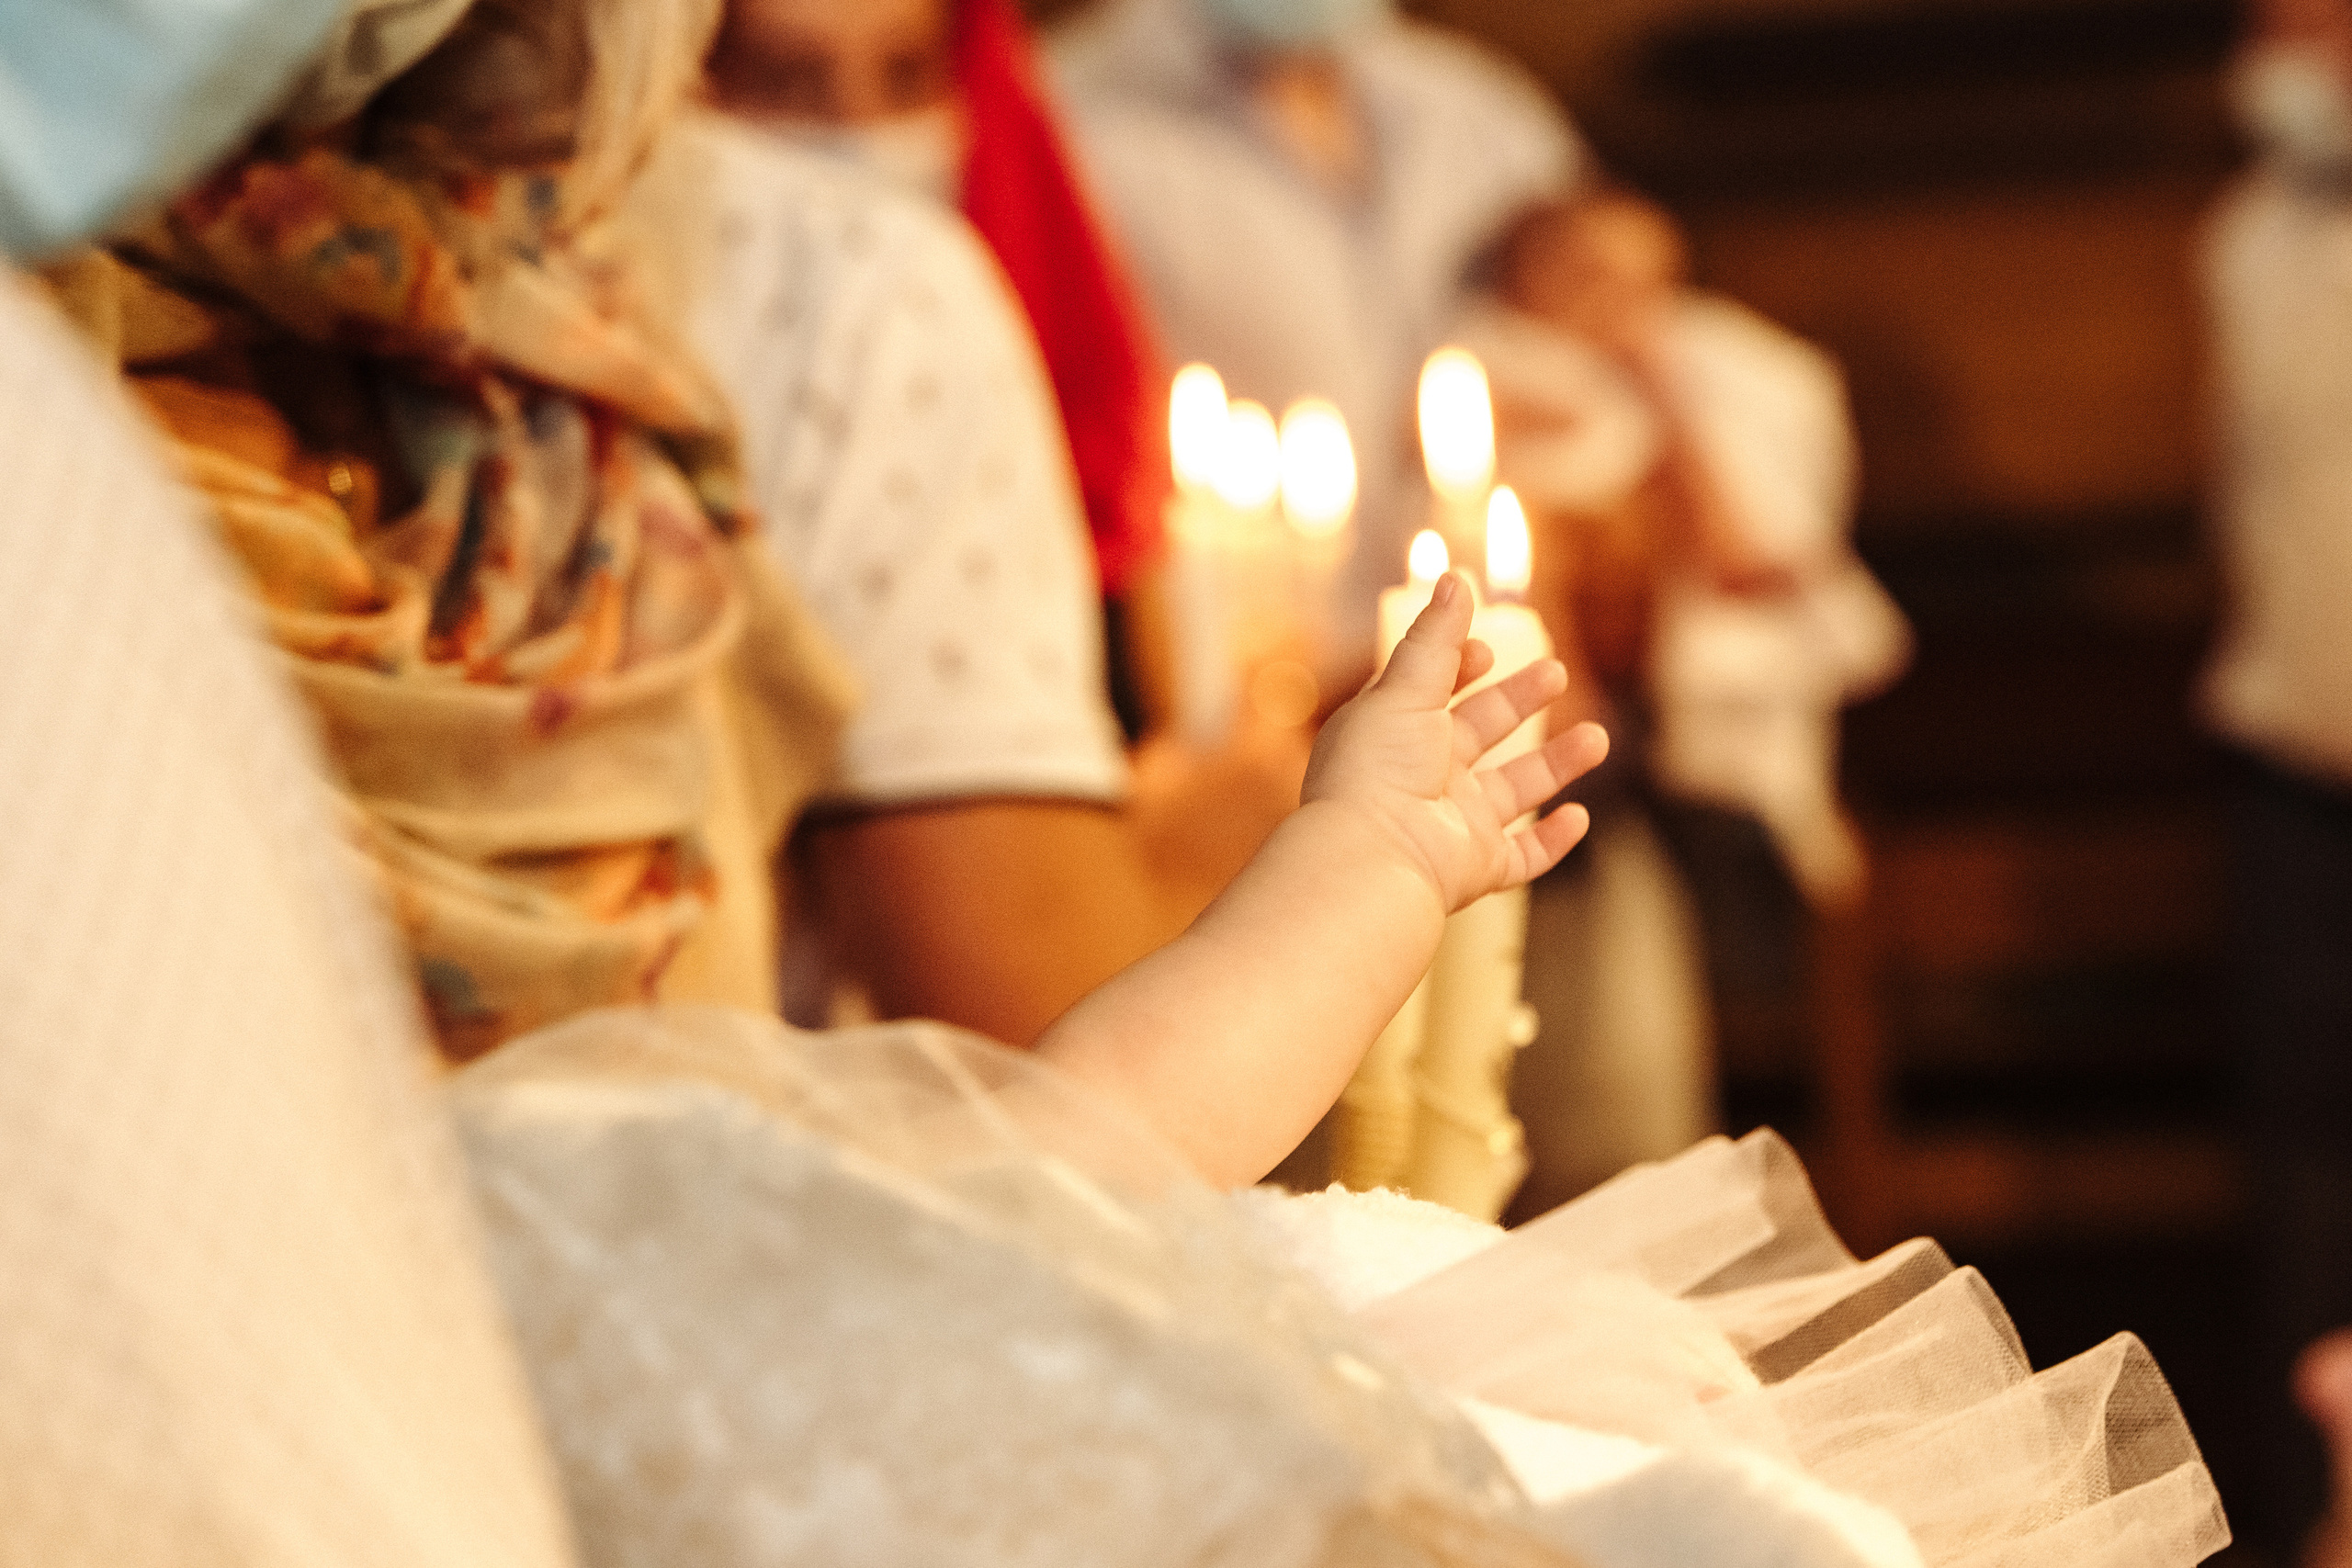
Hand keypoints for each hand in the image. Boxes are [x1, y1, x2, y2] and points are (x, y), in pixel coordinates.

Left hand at [1302, 571, 1607, 911]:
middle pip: (1479, 733)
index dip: (1458, 668)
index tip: (1485, 649)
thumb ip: (1436, 636)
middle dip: (1518, 702)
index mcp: (1394, 733)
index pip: (1430, 694)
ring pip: (1514, 790)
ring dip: (1557, 764)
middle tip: (1556, 672)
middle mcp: (1423, 777)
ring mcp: (1452, 823)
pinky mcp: (1476, 866)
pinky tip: (1578, 816)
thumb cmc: (1378, 769)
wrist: (1374, 858)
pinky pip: (1522, 856)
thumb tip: (1455, 577)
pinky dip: (1552, 840)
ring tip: (1599, 738)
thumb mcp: (1406, 688)